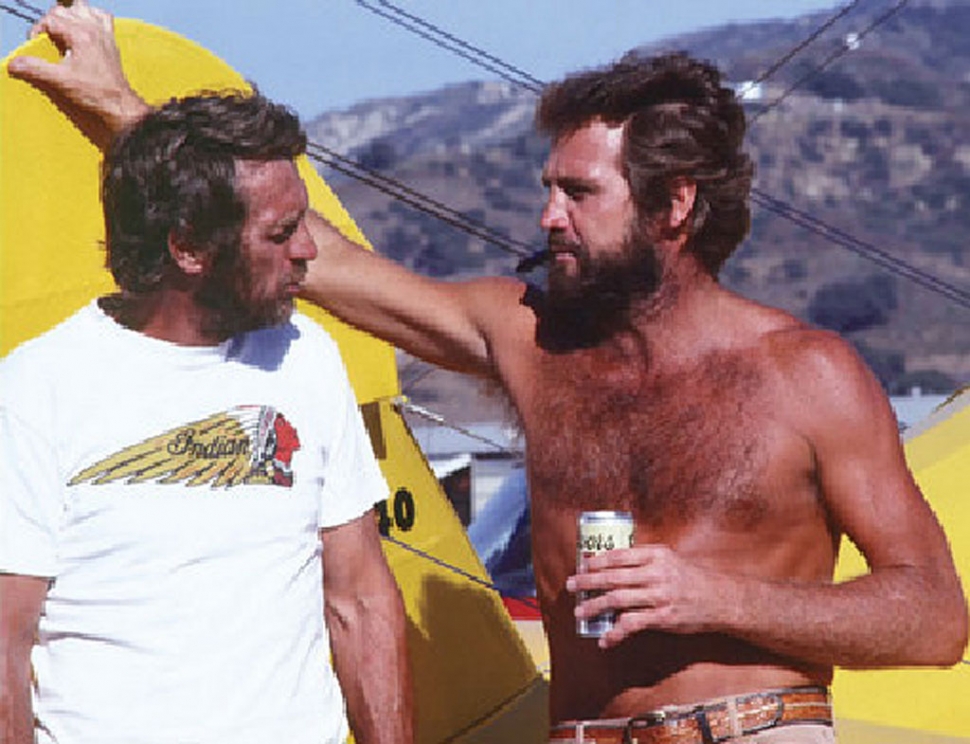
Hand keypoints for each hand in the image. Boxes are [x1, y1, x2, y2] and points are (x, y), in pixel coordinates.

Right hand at [7, 0, 148, 144]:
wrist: (119, 106)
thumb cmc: (96, 94)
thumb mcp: (60, 81)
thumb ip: (35, 69)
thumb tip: (15, 64)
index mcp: (81, 35)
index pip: (51, 18)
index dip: (39, 30)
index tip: (37, 44)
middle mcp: (94, 30)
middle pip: (64, 10)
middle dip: (51, 22)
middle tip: (49, 41)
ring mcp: (104, 34)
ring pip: (83, 8)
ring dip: (70, 16)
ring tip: (64, 33)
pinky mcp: (111, 42)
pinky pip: (102, 17)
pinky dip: (92, 18)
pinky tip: (84, 30)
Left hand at [566, 544, 728, 648]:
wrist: (720, 599)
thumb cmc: (691, 578)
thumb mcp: (670, 559)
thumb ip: (644, 558)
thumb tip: (611, 560)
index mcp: (656, 556)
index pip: (619, 555)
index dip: (597, 560)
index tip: (582, 565)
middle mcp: (656, 574)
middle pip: (613, 576)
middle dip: (588, 581)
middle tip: (571, 586)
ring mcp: (659, 596)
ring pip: (618, 600)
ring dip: (595, 606)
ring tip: (580, 612)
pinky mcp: (662, 618)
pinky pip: (632, 625)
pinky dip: (615, 632)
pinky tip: (604, 639)